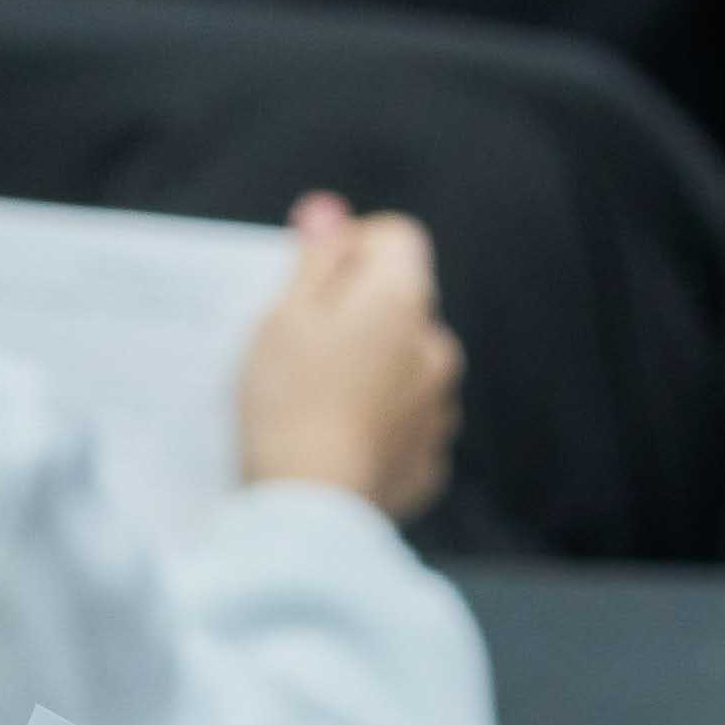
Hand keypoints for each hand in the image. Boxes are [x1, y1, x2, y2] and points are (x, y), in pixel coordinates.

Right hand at [233, 194, 462, 520]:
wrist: (309, 512)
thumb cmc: (287, 402)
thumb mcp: (285, 314)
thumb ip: (316, 257)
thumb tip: (330, 211)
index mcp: (404, 299)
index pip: (396, 238)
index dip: (350, 248)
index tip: (311, 281)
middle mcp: (436, 348)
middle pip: (401, 306)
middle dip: (359, 315)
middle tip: (304, 349)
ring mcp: (439, 410)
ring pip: (406, 367)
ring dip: (372, 371)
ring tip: (318, 404)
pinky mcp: (429, 463)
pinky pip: (405, 425)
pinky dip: (378, 426)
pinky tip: (337, 443)